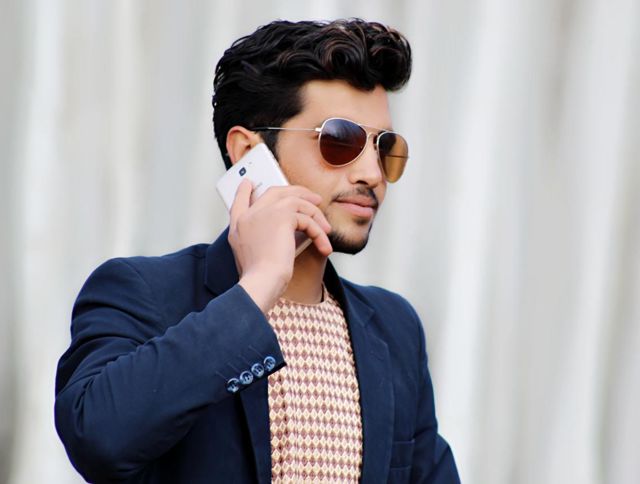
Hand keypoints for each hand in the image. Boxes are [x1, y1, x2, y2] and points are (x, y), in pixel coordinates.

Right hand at [229, 179, 331, 311]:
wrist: (261, 282)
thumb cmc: (259, 277)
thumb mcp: (252, 257)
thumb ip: (260, 239)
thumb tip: (284, 232)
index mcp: (238, 226)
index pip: (239, 202)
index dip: (244, 192)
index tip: (248, 184)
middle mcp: (249, 215)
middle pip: (273, 192)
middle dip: (295, 192)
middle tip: (312, 198)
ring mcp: (264, 212)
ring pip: (296, 201)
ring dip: (314, 214)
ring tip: (325, 228)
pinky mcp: (282, 215)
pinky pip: (307, 218)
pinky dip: (318, 232)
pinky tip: (324, 246)